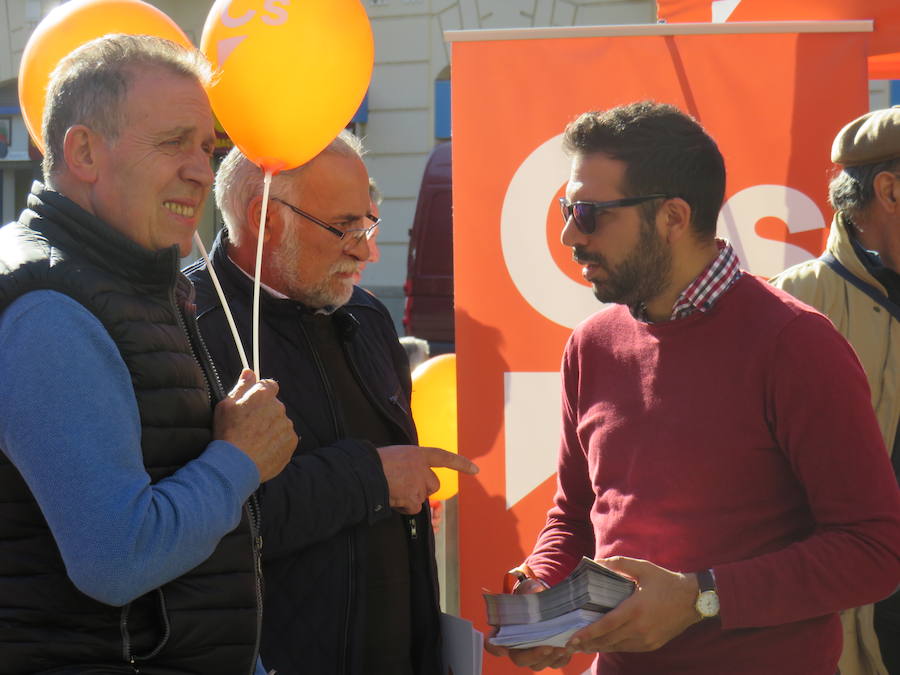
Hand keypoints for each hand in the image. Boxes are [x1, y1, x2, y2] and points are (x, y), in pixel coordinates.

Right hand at [213, 369, 297, 481]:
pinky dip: (277, 443)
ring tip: (254, 442)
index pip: (270, 385)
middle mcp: (279, 407)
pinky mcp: (292, 442)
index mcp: (263, 395)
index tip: (253, 404)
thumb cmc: (227, 434)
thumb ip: (242, 387)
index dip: (261, 394)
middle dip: (265, 413)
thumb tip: (250, 371)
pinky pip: (285, 438)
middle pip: (274, 406)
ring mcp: (287, 425)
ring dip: (271, 428)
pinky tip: (262, 450)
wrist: (236, 465)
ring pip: (280, 422)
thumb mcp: (226, 406)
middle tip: (249, 427)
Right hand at [376, 445, 477, 514]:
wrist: (364, 472)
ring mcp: (419, 484)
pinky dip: (404, 507)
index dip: (460, 463)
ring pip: (421, 497)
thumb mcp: (394, 455)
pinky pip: (413, 508)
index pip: (443, 457)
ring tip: (392, 490)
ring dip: (410, 498)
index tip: (475, 469)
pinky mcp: (413, 498)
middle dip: (422, 488)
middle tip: (404, 486)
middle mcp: (422, 468)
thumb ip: (408, 463)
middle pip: (433, 484)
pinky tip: (393, 499)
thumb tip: (408, 476)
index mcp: (417, 453)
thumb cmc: (373, 462)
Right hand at [483, 575, 573, 669]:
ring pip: (538, 665)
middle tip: (547, 648)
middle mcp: (516, 646)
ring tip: (562, 647)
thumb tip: (534, 592)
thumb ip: (529, 592)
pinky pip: (555, 663)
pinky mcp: (549, 656)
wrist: (548, 600)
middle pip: (519, 659)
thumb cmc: (534, 596)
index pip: (492, 644)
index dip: (496, 648)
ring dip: (550, 658)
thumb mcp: (529, 590)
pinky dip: (562, 658)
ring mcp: (533, 653)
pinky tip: (568, 648)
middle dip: (533, 655)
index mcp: (505, 630)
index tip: (503, 649)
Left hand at [566, 557, 700, 653]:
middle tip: (571, 644)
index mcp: (635, 609)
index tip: (573, 638)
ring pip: (618, 646)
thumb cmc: (666, 581)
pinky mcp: (653, 645)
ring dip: (600, 646)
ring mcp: (647, 639)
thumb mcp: (643, 567)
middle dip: (589, 643)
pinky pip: (629, 648)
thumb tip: (596, 561)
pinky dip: (615, 646)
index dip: (588, 633)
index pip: (606, 625)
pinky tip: (605, 643)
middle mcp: (640, 628)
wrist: (693, 599)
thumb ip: (619, 563)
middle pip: (609, 639)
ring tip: (584, 645)